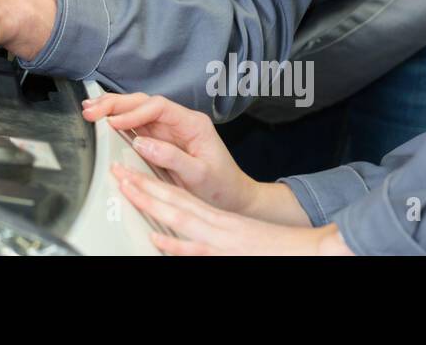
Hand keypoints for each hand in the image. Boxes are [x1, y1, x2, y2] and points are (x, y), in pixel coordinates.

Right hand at [83, 92, 261, 214]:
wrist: (233, 197)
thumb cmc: (222, 186)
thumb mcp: (200, 174)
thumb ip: (172, 157)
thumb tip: (141, 142)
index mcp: (192, 123)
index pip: (158, 107)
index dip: (133, 112)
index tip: (114, 123)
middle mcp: (179, 121)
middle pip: (143, 102)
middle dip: (115, 104)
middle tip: (91, 110)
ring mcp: (168, 129)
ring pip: (136, 110)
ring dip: (112, 108)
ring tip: (89, 109)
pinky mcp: (161, 140)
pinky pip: (136, 125)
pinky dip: (117, 121)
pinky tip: (102, 119)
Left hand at [113, 164, 353, 254]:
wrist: (308, 251)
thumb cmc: (270, 248)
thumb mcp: (234, 235)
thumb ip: (208, 230)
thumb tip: (176, 234)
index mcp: (216, 219)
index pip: (177, 195)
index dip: (150, 183)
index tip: (127, 173)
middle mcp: (216, 225)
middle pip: (173, 200)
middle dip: (142, 186)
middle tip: (117, 172)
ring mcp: (220, 240)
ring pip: (181, 217)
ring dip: (153, 203)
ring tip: (128, 190)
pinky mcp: (227, 254)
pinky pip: (198, 250)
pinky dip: (177, 244)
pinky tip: (157, 240)